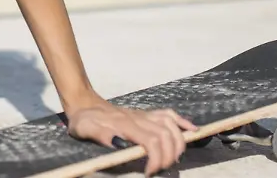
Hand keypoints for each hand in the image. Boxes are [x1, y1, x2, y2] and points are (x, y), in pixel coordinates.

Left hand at [66, 97, 196, 175]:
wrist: (85, 104)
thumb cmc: (84, 120)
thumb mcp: (84, 129)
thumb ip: (100, 134)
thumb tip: (119, 142)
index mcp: (124, 124)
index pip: (150, 141)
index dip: (156, 159)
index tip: (149, 172)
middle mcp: (138, 118)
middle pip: (165, 135)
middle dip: (168, 156)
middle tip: (160, 170)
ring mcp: (144, 115)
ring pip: (171, 125)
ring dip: (178, 144)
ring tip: (173, 159)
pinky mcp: (147, 114)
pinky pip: (169, 115)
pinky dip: (183, 122)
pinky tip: (192, 131)